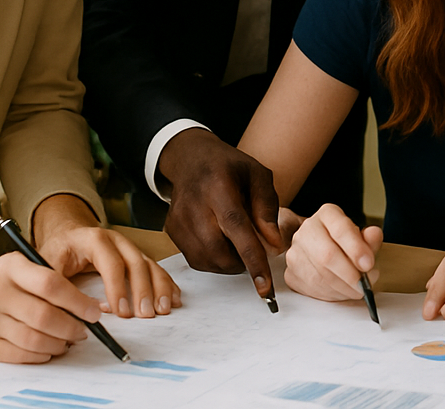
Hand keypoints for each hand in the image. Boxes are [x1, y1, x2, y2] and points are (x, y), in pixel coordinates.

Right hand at [0, 252, 104, 363]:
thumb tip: (91, 308)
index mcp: (10, 266)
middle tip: (83, 331)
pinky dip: (40, 355)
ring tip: (68, 341)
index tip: (94, 312)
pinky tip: (49, 350)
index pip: (51, 284)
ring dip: (58, 344)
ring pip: (33, 339)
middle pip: (43, 316)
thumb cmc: (8, 284)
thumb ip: (54, 281)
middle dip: (71, 327)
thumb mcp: (25, 268)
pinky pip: (19, 354)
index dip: (78, 301)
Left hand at [33, 194, 179, 318]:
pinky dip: (167, 284)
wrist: (66, 235)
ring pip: (150, 265)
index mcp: (94, 239)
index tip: (120, 312)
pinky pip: (156, 269)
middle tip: (145, 315)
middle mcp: (117, 240)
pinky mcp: (136, 257)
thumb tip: (69, 314)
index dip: (117, 287)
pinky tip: (173, 299)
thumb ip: (57, 287)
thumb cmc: (58, 251)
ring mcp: (129, 248)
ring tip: (163, 309)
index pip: (111, 263)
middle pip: (136, 263)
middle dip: (143, 290)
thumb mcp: (48, 265)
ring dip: (160, 288)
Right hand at [159, 128, 283, 299]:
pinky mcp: (171, 230)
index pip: (236, 227)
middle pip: (219, 251)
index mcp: (219, 186)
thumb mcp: (258, 176)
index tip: (265, 287)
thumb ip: (267, 209)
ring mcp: (179, 219)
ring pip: (207, 261)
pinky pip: (196, 259)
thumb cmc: (229, 167)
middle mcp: (194, 204)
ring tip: (237, 242)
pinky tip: (221, 241)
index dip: (252, 259)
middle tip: (255, 248)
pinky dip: (214, 260)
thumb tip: (273, 245)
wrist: (191, 158)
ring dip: (229, 262)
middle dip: (242, 262)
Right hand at [283, 203, 382, 301]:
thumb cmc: (346, 245)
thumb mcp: (363, 239)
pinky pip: (312, 288)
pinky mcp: (291, 273)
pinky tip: (342, 291)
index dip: (356, 249)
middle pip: (327, 255)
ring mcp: (296, 251)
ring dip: (343, 288)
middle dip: (350, 274)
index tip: (368, 264)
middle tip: (364, 284)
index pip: (340, 229)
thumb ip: (370, 238)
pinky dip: (331, 295)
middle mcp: (308, 229)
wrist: (324, 251)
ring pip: (320, 275)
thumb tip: (373, 235)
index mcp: (328, 215)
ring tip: (357, 289)